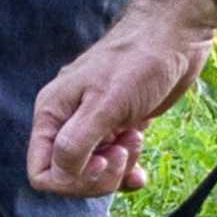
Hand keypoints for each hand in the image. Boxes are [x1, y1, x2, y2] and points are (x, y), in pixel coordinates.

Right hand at [30, 0, 216, 196]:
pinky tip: (141, 173)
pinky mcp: (118, 129)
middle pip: (68, 176)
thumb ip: (77, 141)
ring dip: (117, 170)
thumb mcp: (106, 102)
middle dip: (99, 175)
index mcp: (54, 112)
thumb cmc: (139, 61)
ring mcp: (94, 127)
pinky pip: (113, 168)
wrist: (175, 37)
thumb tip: (60, 174)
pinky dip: (127, 174)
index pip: (41, 170)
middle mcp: (68, 122)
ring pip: (93, 174)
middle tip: (123, 151)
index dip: (69, 179)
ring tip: (136, 139)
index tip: (99, 162)